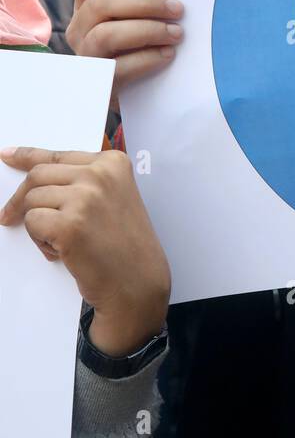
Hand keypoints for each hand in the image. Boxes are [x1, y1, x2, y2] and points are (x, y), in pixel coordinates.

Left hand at [0, 147, 170, 355]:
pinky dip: (39, 241)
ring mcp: (85, 198)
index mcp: (113, 163)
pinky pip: (32, 222)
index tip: (9, 156)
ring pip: (32, 200)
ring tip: (62, 242)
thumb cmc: (125, 245)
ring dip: (38, 225)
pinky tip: (62, 251)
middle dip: (21, 199)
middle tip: (10, 216)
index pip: (58, 156)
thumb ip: (83, 182)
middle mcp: (100, 174)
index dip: (28, 157)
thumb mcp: (114, 198)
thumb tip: (36, 173)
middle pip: (38, 175)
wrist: (138, 281)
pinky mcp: (69, 225)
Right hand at [66, 0, 183, 108]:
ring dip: (148, 30)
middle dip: (145, 2)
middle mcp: (80, 26)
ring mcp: (87, 55)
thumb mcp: (135, 15)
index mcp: (87, 2)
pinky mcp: (100, 81)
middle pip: (101, 2)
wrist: (137, 91)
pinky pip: (119, 67)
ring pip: (106, 34)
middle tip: (177, 8)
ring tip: (176, 33)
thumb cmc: (141, 43)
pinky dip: (148, 58)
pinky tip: (168, 54)